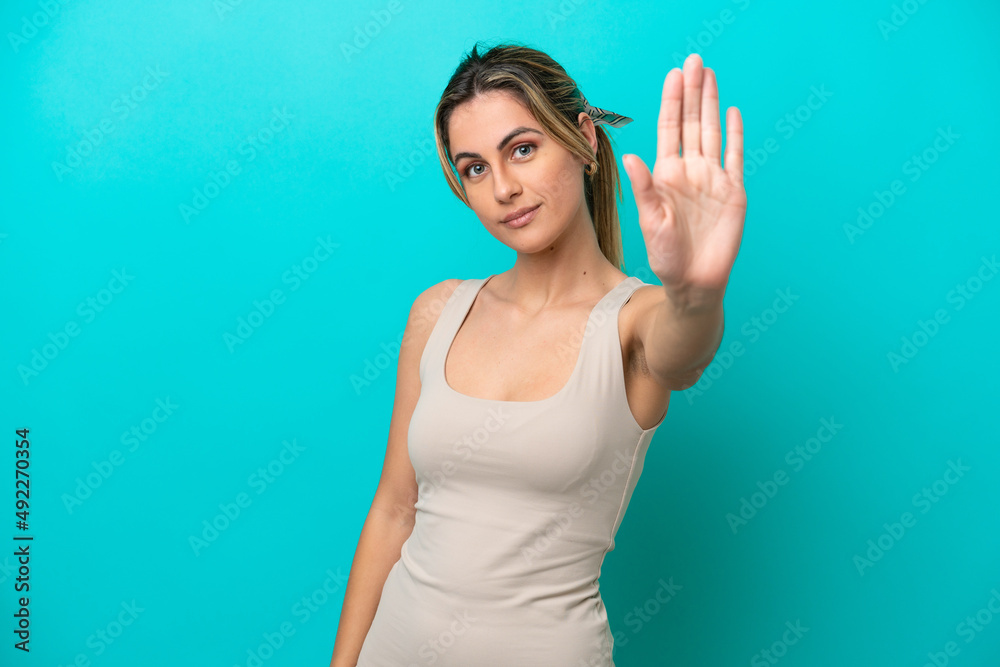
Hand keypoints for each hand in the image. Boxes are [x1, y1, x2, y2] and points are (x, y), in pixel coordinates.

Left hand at [622, 53, 746, 308]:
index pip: (670, 129)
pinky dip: (734, 134)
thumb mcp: (651, 222)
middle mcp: (689, 171)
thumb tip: (631, 157)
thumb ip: (644, 189)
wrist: (695, 281)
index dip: (673, 101)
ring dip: (711, 103)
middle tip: (695, 60)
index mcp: (666, 175)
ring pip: (713, 132)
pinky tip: (731, 112)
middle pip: (693, 122)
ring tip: (710, 74)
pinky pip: (734, 157)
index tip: (674, 74)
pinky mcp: (733, 192)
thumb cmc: (666, 256)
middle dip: (693, 91)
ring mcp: (712, 179)